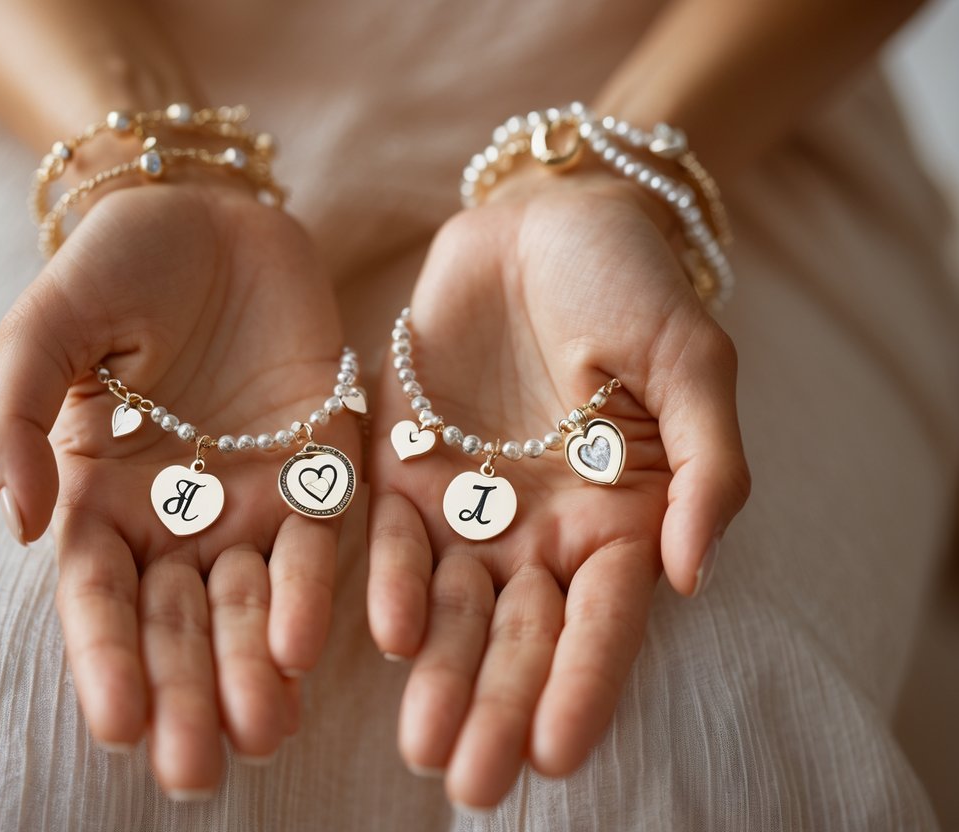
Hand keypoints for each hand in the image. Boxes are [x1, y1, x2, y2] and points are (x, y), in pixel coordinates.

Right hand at [0, 183, 357, 793]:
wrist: (212, 211)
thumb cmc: (116, 266)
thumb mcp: (42, 328)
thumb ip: (16, 419)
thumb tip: (21, 527)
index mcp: (102, 496)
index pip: (99, 598)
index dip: (106, 661)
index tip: (119, 724)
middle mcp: (178, 514)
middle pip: (179, 622)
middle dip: (187, 693)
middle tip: (196, 769)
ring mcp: (252, 495)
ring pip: (251, 601)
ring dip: (256, 668)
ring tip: (262, 732)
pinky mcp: (321, 464)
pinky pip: (318, 540)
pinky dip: (312, 592)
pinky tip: (310, 647)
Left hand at [366, 170, 749, 807]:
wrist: (543, 215)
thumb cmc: (630, 282)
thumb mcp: (692, 361)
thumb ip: (706, 465)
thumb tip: (690, 574)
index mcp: (621, 516)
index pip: (603, 620)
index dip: (583, 684)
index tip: (558, 752)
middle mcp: (544, 525)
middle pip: (521, 632)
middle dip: (499, 705)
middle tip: (470, 780)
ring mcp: (471, 498)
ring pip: (455, 604)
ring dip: (440, 673)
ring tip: (424, 743)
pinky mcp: (405, 460)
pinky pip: (393, 535)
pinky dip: (391, 581)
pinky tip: (388, 632)